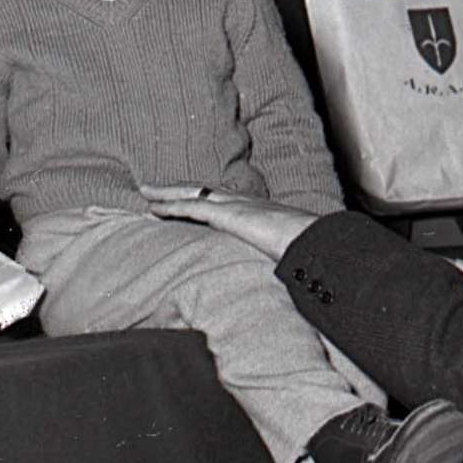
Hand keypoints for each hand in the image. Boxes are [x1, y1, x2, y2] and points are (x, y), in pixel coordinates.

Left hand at [138, 184, 317, 261]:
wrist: (317, 243)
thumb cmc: (308, 250)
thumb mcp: (288, 252)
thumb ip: (277, 257)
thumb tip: (280, 275)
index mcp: (258, 211)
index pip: (223, 201)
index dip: (202, 197)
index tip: (187, 198)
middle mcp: (244, 203)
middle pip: (203, 190)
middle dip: (178, 189)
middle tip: (154, 188)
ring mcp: (236, 206)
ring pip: (192, 193)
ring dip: (167, 192)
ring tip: (145, 192)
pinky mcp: (228, 214)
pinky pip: (192, 206)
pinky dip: (170, 205)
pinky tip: (153, 207)